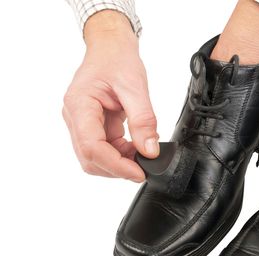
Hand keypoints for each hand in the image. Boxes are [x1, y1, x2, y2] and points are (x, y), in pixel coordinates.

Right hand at [62, 10, 158, 181]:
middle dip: (117, 168)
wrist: (111, 47)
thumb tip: (150, 150)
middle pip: (90, 158)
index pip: (92, 147)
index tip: (138, 172)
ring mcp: (82, 123)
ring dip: (119, 162)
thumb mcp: (135, 87)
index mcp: (80, 105)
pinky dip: (120, 154)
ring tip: (142, 156)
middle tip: (143, 168)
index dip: (116, 165)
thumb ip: (143, 121)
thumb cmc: (117, 59)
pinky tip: (136, 148)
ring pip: (95, 157)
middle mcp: (75, 117)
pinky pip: (104, 148)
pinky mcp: (92, 126)